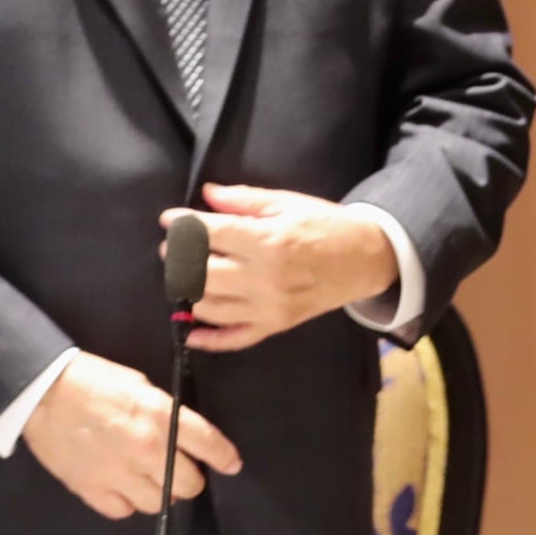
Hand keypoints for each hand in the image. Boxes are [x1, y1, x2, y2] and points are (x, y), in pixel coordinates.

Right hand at [22, 353, 240, 519]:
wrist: (44, 392)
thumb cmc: (95, 381)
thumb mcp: (141, 387)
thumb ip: (164, 413)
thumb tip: (181, 436)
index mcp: (162, 417)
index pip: (207, 444)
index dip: (224, 457)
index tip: (231, 465)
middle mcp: (146, 449)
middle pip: (188, 484)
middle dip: (189, 479)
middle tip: (180, 470)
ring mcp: (117, 472)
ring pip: (157, 504)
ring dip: (159, 493)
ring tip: (150, 480)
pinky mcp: (90, 488)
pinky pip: (122, 511)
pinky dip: (126, 503)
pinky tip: (123, 488)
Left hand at [165, 183, 400, 352]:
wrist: (366, 259)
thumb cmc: (326, 226)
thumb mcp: (290, 203)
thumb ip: (246, 200)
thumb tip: (207, 194)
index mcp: (270, 241)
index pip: (212, 234)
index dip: (184, 224)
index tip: (169, 218)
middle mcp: (265, 278)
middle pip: (201, 274)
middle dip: (179, 259)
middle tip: (174, 247)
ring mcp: (268, 307)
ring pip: (209, 307)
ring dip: (188, 291)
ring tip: (185, 275)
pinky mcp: (274, 325)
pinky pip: (233, 339)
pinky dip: (208, 339)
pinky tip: (190, 330)